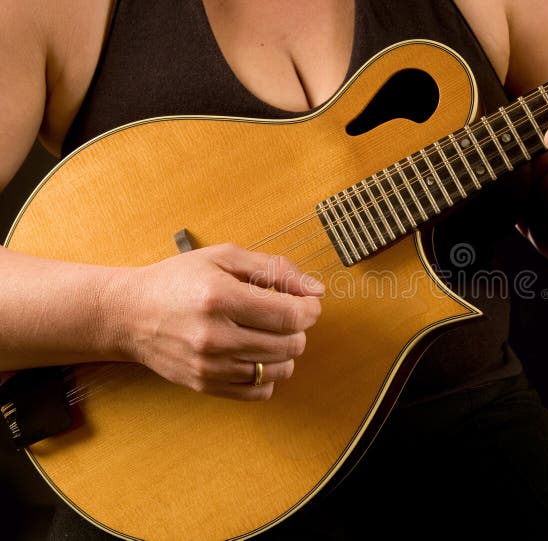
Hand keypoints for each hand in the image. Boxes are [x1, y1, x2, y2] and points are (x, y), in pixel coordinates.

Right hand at [105, 244, 323, 400]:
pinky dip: (268, 375)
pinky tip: (254, 354)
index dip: (310, 310)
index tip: (307, 303)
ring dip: (286, 351)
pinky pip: (260, 392)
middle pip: (290, 344)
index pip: (290, 316)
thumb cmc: (179, 280)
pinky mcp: (206, 385)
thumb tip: (317, 290)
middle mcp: (215, 336)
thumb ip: (275, 269)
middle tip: (284, 315)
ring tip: (268, 333)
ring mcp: (209, 365)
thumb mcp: (225, 258)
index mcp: (220, 297)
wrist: (130, 314)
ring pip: (280, 370)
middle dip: (298, 329)